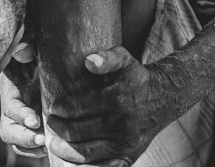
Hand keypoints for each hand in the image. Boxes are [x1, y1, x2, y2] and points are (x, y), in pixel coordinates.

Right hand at [0, 39, 46, 156]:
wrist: (52, 57)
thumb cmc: (41, 49)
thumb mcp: (36, 42)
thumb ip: (29, 45)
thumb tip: (22, 51)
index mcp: (9, 85)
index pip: (10, 106)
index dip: (20, 115)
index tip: (35, 120)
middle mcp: (10, 104)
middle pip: (7, 130)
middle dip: (23, 137)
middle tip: (41, 139)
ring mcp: (19, 118)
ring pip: (16, 141)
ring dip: (30, 146)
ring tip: (47, 146)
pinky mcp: (29, 126)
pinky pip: (27, 146)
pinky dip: (36, 150)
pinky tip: (51, 148)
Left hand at [46, 46, 176, 165]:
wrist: (164, 99)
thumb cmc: (137, 78)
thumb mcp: (125, 59)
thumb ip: (107, 58)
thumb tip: (88, 62)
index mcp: (117, 98)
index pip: (78, 108)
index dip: (61, 109)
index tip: (53, 107)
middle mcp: (121, 123)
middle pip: (78, 132)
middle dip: (59, 129)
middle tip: (51, 124)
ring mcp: (124, 143)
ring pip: (86, 153)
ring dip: (65, 150)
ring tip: (54, 143)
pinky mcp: (128, 157)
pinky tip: (71, 161)